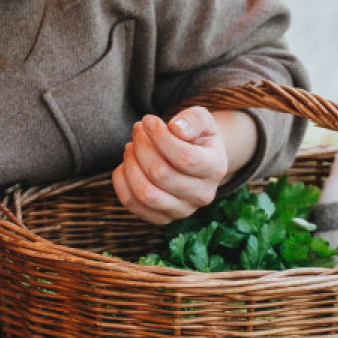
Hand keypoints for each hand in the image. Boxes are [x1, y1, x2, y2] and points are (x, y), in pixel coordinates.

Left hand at [112, 106, 228, 224]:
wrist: (192, 159)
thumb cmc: (194, 136)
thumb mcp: (200, 120)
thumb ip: (193, 119)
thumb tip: (176, 128)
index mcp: (216, 169)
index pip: (184, 158)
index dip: (160, 137)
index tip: (147, 120)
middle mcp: (202, 195)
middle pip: (160, 174)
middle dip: (142, 147)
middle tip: (137, 130)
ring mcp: (182, 210)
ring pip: (145, 193)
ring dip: (130, 165)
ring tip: (130, 147)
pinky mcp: (161, 218)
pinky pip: (132, 204)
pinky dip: (122, 182)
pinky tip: (126, 164)